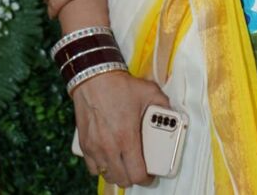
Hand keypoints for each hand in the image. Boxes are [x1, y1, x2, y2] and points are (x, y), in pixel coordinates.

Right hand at [73, 70, 169, 187]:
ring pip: (107, 175)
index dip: (147, 179)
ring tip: (123, 164)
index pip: (137, 174)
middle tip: (138, 169)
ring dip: (117, 174)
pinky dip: (101, 167)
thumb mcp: (148, 91)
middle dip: (133, 178)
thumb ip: (163, 104)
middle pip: (122, 180)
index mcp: (127, 138)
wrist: (93, 77)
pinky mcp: (84, 144)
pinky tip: (107, 157)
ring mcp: (95, 147)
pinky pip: (92, 167)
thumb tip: (171, 113)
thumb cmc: (119, 85)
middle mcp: (109, 147)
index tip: (150, 175)